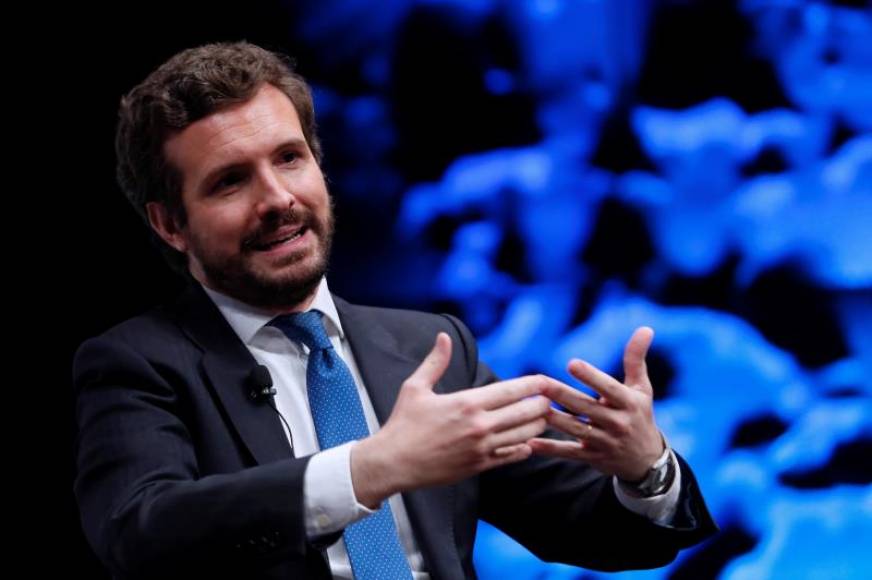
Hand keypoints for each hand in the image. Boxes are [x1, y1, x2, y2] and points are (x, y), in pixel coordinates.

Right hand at [352, 332, 551, 506]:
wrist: (393, 462)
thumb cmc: (403, 423)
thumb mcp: (416, 387)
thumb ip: (435, 362)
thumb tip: (443, 337)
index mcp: (467, 403)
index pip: (512, 390)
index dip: (533, 384)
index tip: (545, 380)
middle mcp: (479, 426)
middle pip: (526, 412)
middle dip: (542, 404)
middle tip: (551, 398)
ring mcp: (481, 448)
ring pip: (524, 436)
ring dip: (537, 426)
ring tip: (543, 418)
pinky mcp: (479, 466)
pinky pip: (511, 457)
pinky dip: (524, 449)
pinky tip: (528, 443)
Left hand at [528, 326, 663, 480]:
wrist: (646, 461)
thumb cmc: (640, 415)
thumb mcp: (642, 388)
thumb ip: (636, 359)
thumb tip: (645, 328)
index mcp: (629, 403)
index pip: (608, 388)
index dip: (591, 377)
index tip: (571, 363)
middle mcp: (617, 423)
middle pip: (585, 407)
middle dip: (562, 395)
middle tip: (540, 382)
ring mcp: (604, 442)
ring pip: (575, 429)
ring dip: (553, 419)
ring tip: (530, 407)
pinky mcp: (592, 457)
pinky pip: (569, 453)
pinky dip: (550, 449)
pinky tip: (529, 443)